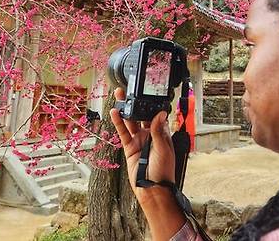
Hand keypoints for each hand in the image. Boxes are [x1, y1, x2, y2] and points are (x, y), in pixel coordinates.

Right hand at [109, 87, 175, 203]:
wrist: (151, 189)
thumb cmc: (163, 172)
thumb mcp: (163, 149)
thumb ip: (158, 131)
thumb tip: (160, 113)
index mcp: (162, 134)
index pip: (157, 114)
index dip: (151, 103)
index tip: (147, 91)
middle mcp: (150, 135)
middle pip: (142, 115)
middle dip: (137, 103)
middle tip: (131, 89)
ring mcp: (139, 140)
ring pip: (131, 121)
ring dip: (125, 109)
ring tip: (120, 95)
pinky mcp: (130, 147)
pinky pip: (123, 133)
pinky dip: (118, 122)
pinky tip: (115, 113)